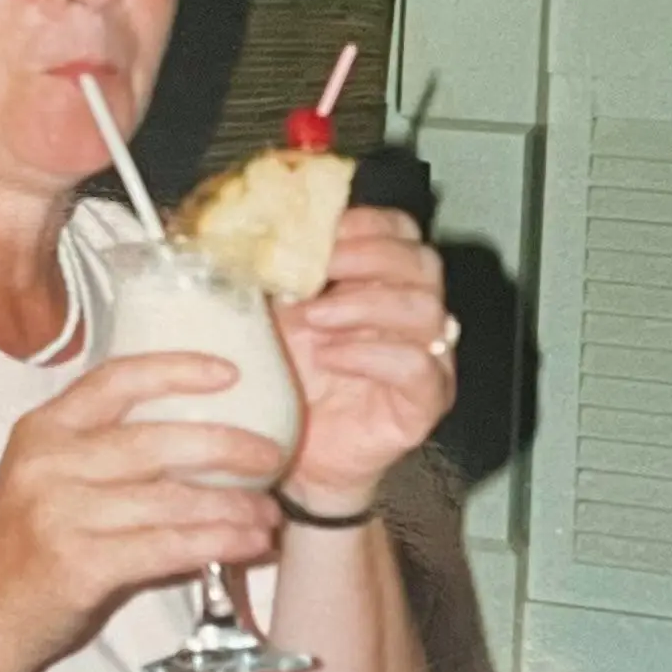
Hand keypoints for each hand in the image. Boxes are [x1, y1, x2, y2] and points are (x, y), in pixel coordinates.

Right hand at [0, 354, 285, 671]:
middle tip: (272, 455)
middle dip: (226, 446)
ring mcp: (61, 514)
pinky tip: (246, 544)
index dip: (176, 369)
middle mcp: (49, 463)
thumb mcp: (43, 476)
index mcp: (43, 429)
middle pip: (155, 441)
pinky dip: (216, 544)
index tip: (229, 372)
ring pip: (171, 499)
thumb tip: (196, 436)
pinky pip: (167, 547)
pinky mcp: (80, 564)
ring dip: (233, 506)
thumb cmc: (22, 544)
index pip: (115, 380)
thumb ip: (100, 450)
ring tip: (269, 514)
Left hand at [274, 208, 453, 514]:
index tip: (322, 232)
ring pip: (425, 309)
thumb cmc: (287, 374)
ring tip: (314, 318)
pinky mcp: (425, 401)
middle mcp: (414, 313)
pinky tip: (330, 356)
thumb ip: (273, 270)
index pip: (400, 231)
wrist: (288, 448)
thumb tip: (244, 229)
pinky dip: (370, 354)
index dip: (366, 224)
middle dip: (367, 257)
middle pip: (422, 262)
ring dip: (363, 304)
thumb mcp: (273, 310)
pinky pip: (417, 367)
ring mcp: (428, 357)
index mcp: (383, 280)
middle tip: (319, 269)